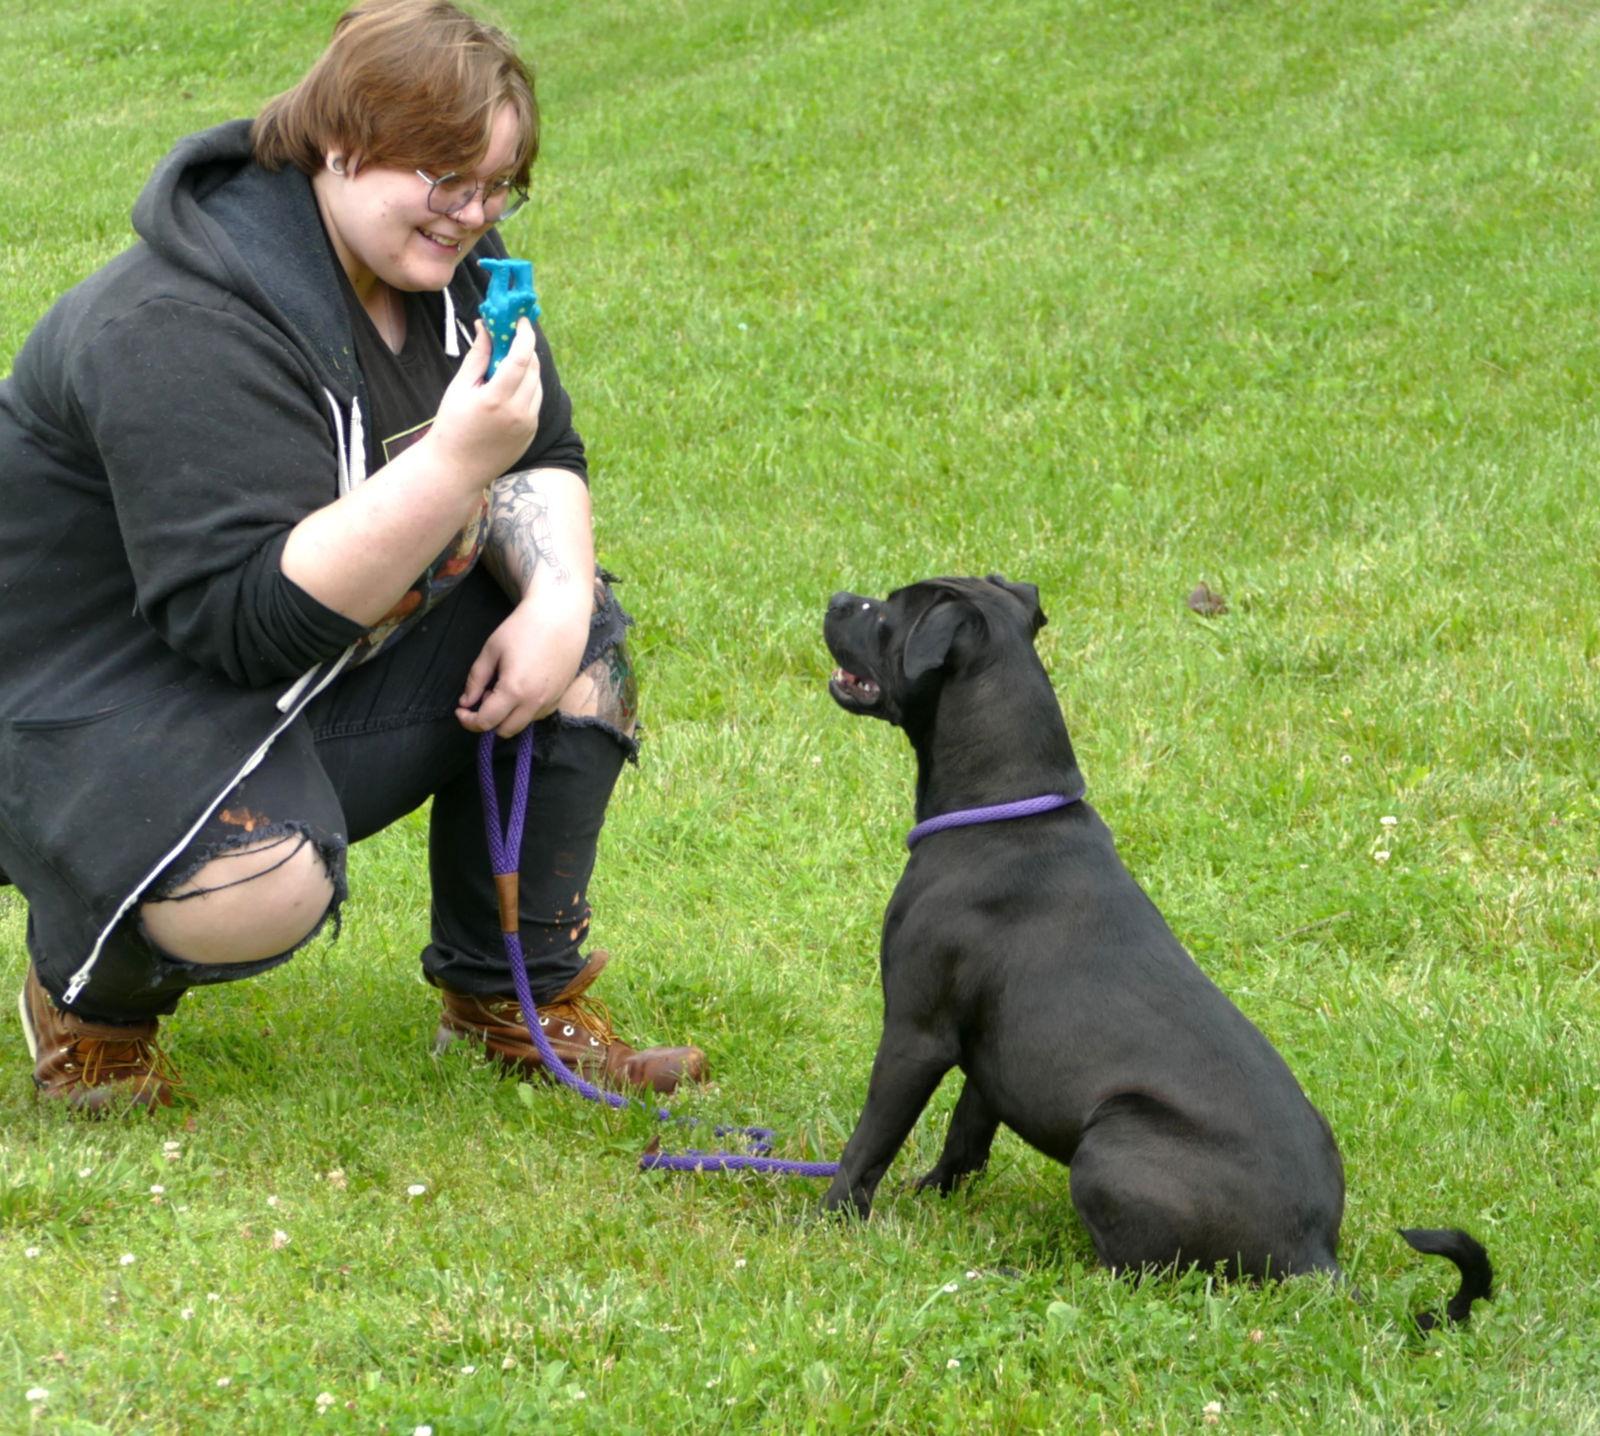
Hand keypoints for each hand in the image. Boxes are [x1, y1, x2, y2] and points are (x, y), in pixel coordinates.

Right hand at [423, 319, 543, 494]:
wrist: (456, 469)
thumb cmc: (452, 426)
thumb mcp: (459, 388)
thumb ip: (478, 357)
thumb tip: (486, 327)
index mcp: (496, 399)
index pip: (521, 358)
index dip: (525, 335)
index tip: (522, 320)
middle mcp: (518, 412)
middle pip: (533, 369)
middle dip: (525, 349)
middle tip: (512, 336)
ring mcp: (528, 425)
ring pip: (538, 385)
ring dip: (528, 368)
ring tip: (508, 362)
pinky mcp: (531, 434)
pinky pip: (536, 402)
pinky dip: (528, 388)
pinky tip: (510, 387)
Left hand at [455, 597, 588, 736]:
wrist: (561, 618)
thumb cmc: (523, 628)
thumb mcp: (491, 650)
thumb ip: (476, 679)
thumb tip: (466, 702)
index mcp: (514, 691)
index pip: (486, 721)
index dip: (468, 720)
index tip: (461, 709)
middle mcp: (534, 702)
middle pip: (505, 730)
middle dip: (488, 720)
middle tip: (484, 696)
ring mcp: (550, 701)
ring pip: (522, 724)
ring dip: (508, 715)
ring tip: (505, 688)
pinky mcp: (560, 697)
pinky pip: (537, 715)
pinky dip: (525, 710)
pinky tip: (523, 687)